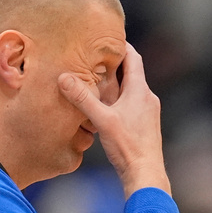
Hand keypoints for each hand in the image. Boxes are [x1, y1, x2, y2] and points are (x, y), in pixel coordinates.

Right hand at [58, 43, 170, 197]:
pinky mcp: (144, 126)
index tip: (107, 38)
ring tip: (95, 81)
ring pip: (130, 91)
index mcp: (141, 91)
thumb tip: (64, 78)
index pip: (133, 58)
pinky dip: (117, 101)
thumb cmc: (128, 147)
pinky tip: (104, 109)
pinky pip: (130, 106)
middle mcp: (148, 99)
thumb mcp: (102, 120)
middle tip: (94, 57)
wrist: (145, 174)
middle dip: (114, 65)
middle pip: (131, 73)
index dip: (121, 46)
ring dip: (115, 85)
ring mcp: (147, 113)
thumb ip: (83, 99)